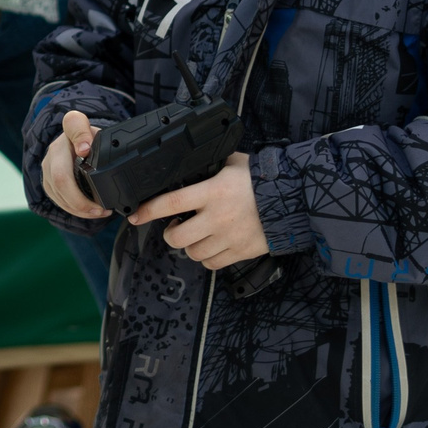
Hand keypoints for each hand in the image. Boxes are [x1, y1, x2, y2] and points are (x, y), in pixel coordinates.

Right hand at [44, 110, 111, 218]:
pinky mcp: (48, 183)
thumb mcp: (99, 134)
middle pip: (61, 178)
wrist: (81, 147)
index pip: (73, 125)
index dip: (80, 140)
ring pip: (58, 194)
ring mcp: (48, 167)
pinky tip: (88, 212)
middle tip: (101, 209)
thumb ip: (92, 136)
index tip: (86, 150)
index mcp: (70, 131)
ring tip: (100, 212)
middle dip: (81, 200)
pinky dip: (75, 210)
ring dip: (80, 209)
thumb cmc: (93, 142)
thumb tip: (83, 149)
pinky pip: (58, 200)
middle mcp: (54, 149)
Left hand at [141, 152, 266, 268]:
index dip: (148, 211)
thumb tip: (189, 164)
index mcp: (212, 192)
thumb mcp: (232, 163)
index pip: (171, 203)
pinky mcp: (240, 252)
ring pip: (193, 252)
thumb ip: (209, 166)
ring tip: (197, 234)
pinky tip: (212, 245)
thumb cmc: (261, 179)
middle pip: (177, 237)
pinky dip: (207, 257)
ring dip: (190, 245)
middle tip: (176, 225)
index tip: (134, 215)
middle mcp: (217, 217)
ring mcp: (228, 237)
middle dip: (170, 233)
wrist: (293, 199)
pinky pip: (212, 264)